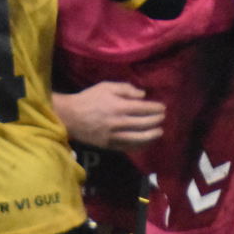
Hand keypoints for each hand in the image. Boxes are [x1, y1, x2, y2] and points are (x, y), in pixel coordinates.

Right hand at [51, 81, 165, 151]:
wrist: (70, 116)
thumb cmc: (89, 98)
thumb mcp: (106, 87)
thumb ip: (125, 89)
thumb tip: (142, 95)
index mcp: (118, 106)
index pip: (143, 108)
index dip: (155, 108)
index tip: (163, 108)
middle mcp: (119, 122)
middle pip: (144, 123)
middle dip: (156, 120)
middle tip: (163, 118)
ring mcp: (114, 136)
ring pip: (139, 138)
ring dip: (152, 135)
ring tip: (159, 132)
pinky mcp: (109, 145)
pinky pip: (129, 147)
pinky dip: (140, 145)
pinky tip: (146, 142)